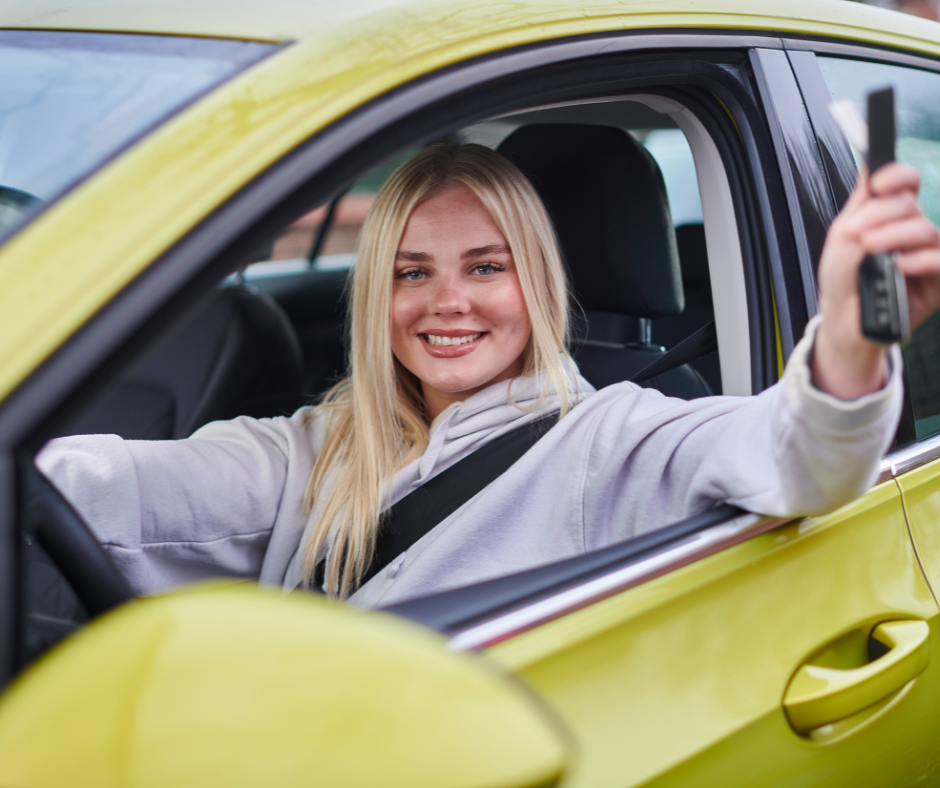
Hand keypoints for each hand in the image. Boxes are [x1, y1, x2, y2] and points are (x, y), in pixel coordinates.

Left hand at [813, 163, 939, 398]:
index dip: (897, 177)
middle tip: (858, 233)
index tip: (879, 185)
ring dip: (894, 235)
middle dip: (881, 214)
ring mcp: (927, 254)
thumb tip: (867, 164)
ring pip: (925, 229)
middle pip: (910, 205)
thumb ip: (860, 204)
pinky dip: (921, 259)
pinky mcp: (939, 280)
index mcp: (889, 215)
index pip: (906, 184)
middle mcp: (911, 230)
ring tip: (871, 248)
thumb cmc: (843, 280)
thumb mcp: (843, 238)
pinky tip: (900, 266)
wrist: (843, 321)